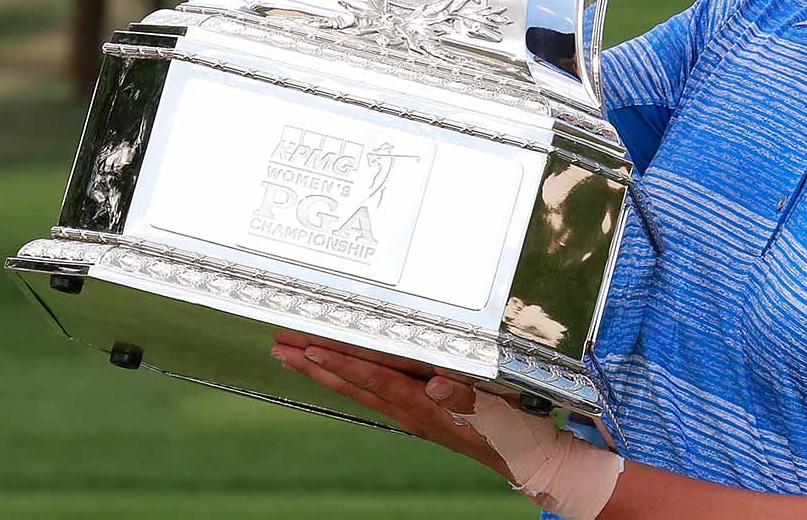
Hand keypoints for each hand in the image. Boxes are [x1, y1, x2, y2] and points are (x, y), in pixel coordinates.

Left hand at [268, 329, 512, 479]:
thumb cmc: (514, 432)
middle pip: (355, 385)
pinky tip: (338, 375)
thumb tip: (435, 384)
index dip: (344, 363)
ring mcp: (413, 414)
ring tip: (293, 357)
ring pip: (359, 391)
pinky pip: (375, 395)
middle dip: (316, 365)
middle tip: (281, 347)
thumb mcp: (499, 412)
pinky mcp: (420, 414)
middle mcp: (412, 411)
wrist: (526, 459)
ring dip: (324, 373)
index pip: (377, 379)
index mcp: (427, 405)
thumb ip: (467, 397)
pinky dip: (350, 382)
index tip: (311, 347)